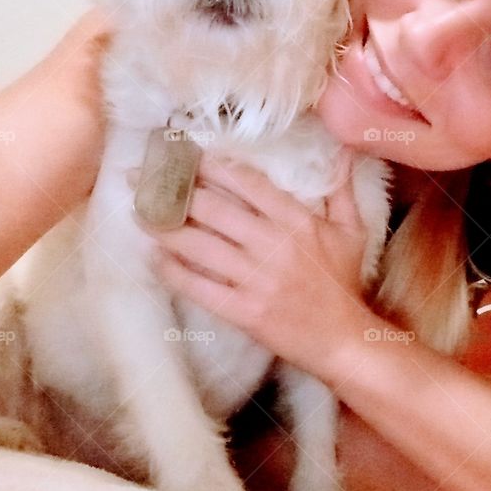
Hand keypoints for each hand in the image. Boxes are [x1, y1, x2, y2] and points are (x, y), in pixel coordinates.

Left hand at [147, 149, 372, 375]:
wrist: (342, 341)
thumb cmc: (344, 283)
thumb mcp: (352, 231)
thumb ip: (343, 188)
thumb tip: (343, 149)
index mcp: (298, 221)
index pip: (246, 183)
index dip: (210, 166)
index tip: (184, 155)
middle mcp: (274, 246)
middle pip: (213, 208)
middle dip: (173, 190)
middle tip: (142, 177)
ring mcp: (257, 280)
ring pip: (199, 246)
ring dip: (163, 227)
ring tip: (137, 213)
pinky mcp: (244, 312)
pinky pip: (199, 287)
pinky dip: (173, 272)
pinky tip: (154, 258)